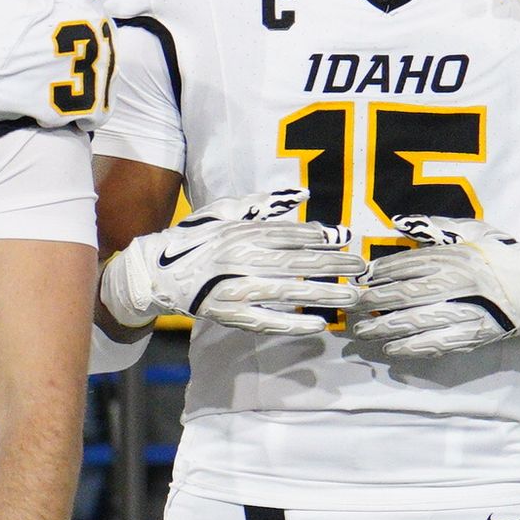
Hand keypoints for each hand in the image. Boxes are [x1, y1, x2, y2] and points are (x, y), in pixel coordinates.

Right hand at [96, 188, 359, 334]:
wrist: (155, 272)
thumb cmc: (196, 239)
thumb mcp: (225, 212)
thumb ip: (263, 203)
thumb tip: (303, 194)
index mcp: (242, 232)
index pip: (290, 235)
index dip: (322, 238)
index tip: (349, 241)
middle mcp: (239, 257)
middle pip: (296, 261)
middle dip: (334, 265)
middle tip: (364, 268)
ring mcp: (232, 286)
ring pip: (285, 290)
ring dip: (323, 294)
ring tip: (353, 296)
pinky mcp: (226, 313)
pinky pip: (263, 320)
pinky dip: (291, 323)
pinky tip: (318, 325)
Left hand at [345, 216, 519, 359]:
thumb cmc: (502, 256)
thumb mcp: (474, 232)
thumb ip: (437, 228)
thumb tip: (400, 222)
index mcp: (458, 255)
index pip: (409, 264)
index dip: (379, 273)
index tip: (360, 279)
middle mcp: (461, 282)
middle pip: (406, 294)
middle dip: (373, 303)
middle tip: (351, 308)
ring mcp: (470, 309)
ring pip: (419, 322)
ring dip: (385, 329)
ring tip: (362, 332)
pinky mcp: (478, 333)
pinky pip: (441, 343)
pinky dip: (413, 348)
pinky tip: (392, 349)